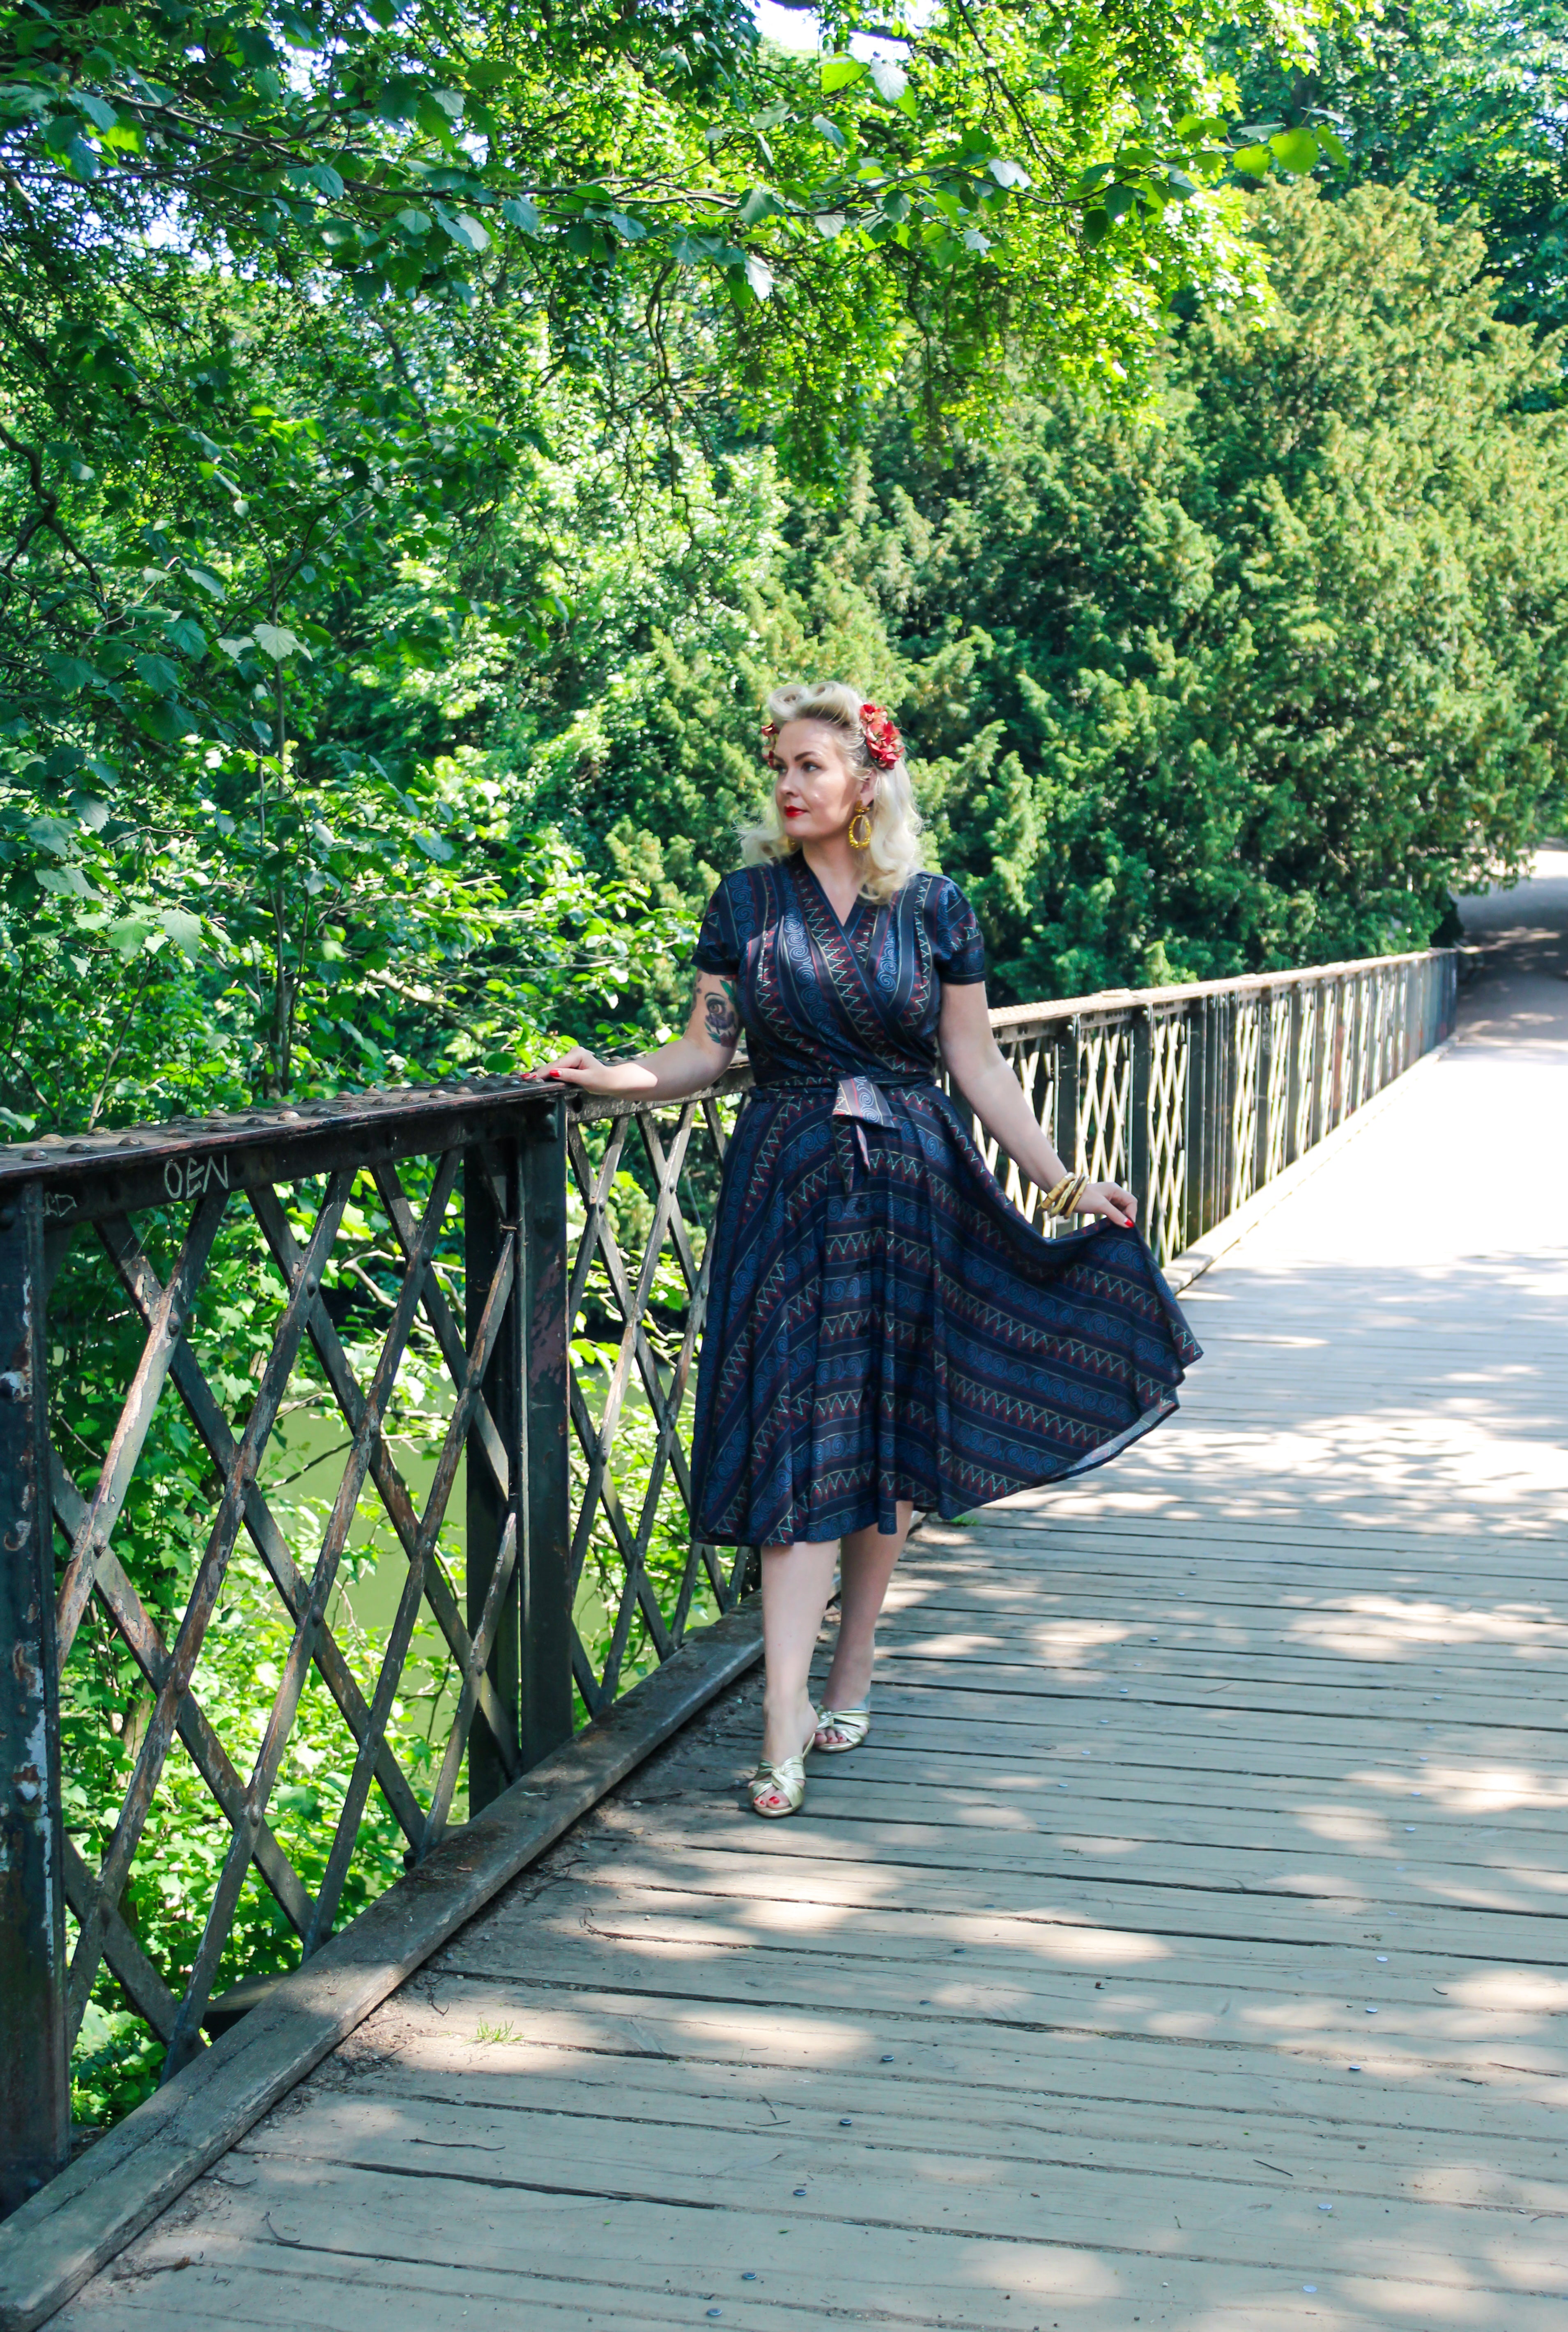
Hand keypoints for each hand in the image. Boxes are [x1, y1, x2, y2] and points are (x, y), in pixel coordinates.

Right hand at [522, 1046, 650, 1095]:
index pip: (557, 1066)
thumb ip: (569, 1076)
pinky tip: (536, 1077)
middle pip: (553, 1065)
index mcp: (577, 1054)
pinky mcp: (570, 1063)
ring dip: (541, 1073)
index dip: (543, 1073)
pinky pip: (557, 1069)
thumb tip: (554, 1073)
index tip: (531, 1078)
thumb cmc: (602, 1081)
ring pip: (553, 1067)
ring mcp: (571, 1057)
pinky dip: (547, 1074)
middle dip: (539, 1073)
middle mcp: (573, 1052)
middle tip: (523, 1079)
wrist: (612, 1081)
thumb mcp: (586, 1080)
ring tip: (526, 1078)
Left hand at [1081, 1180, 1136, 1229]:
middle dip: (1127, 1216)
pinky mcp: (1103, 1203)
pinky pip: (1114, 1210)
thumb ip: (1116, 1215)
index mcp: (1115, 1189)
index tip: (1128, 1225)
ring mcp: (1108, 1197)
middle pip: (1128, 1205)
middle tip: (1123, 1227)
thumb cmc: (1084, 1198)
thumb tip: (1129, 1225)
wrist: (1067, 1196)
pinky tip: (1112, 1223)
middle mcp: (1114, 1192)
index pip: (1131, 1201)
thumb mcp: (1101, 1206)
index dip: (1132, 1213)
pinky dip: (1115, 1217)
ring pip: (1121, 1208)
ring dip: (1121, 1217)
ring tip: (1118, 1227)